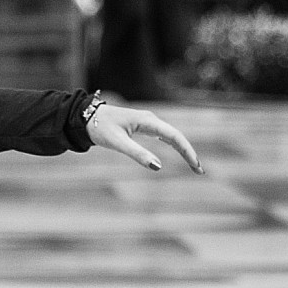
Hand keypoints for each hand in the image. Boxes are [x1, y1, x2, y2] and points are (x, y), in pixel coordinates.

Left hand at [88, 101, 203, 175]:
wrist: (87, 116)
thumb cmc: (101, 128)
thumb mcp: (118, 143)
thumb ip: (137, 154)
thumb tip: (157, 167)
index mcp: (148, 121)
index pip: (175, 136)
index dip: (187, 151)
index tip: (196, 165)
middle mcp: (151, 119)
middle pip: (177, 136)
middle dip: (189, 153)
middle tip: (199, 170)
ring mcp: (149, 122)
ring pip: (172, 135)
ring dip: (183, 149)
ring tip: (193, 164)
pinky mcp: (144, 126)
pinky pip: (165, 135)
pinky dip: (174, 145)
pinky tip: (179, 152)